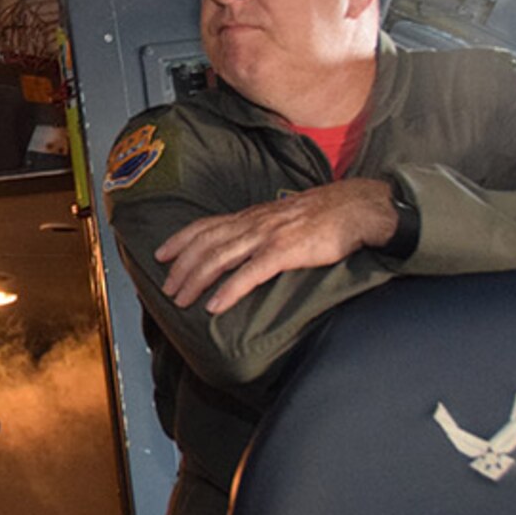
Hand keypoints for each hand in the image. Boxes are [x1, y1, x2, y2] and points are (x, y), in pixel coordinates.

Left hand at [156, 178, 395, 313]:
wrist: (355, 208)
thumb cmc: (322, 216)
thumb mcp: (282, 217)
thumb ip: (261, 229)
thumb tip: (244, 247)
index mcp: (251, 216)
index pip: (205, 225)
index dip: (180, 240)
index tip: (160, 255)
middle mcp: (252, 224)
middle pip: (205, 244)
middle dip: (182, 267)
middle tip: (166, 289)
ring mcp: (267, 237)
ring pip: (219, 258)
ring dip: (196, 280)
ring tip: (181, 300)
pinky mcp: (285, 252)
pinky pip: (249, 273)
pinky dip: (228, 290)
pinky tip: (215, 306)